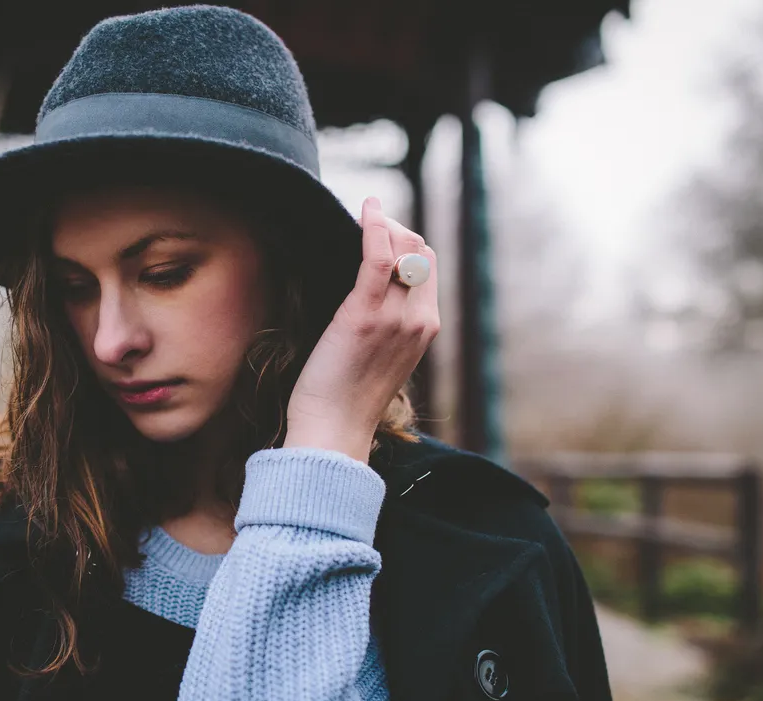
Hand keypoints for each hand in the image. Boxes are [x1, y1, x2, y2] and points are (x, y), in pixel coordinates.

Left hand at [283, 197, 439, 462]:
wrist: (334, 429)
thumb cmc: (345, 398)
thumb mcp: (379, 358)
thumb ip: (387, 326)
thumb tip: (372, 295)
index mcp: (426, 329)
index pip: (428, 268)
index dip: (407, 244)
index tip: (379, 235)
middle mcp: (419, 320)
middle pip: (421, 252)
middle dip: (397, 230)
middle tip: (367, 224)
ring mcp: (396, 317)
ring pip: (403, 249)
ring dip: (383, 225)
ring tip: (363, 216)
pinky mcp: (365, 314)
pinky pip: (378, 257)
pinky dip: (374, 227)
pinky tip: (366, 209)